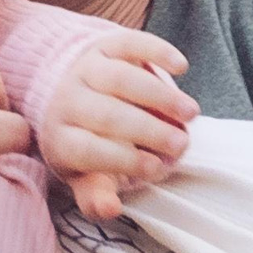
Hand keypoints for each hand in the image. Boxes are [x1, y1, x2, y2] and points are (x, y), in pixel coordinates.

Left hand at [38, 28, 196, 220]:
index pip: (88, 150)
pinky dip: (157, 51)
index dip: (124, 160)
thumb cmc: (83, 143)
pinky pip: (130, 43)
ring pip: (122, 78)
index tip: (156, 168)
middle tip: (182, 145)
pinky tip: (182, 68)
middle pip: (108, 115)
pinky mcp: (104, 45)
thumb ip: (95, 194)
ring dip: (160, 95)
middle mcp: (67, 100)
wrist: (60, 88)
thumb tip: (111, 210)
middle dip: (148, 131)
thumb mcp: (83, 173)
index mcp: (60, 138)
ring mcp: (85, 69)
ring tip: (191, 113)